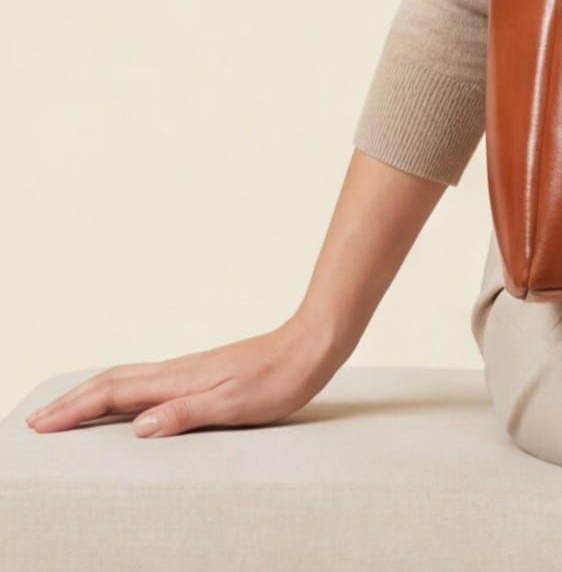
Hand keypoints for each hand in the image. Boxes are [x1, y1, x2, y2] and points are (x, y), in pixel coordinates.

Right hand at [24, 316, 345, 438]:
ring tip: (67, 411)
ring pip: (129, 380)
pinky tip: (127, 402)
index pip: (114, 393)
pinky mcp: (204, 373)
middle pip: (113, 382)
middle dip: (72, 401)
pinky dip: (122, 391)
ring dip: (93, 395)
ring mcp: (191, 370)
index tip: (40, 424)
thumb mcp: (234, 405)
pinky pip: (150, 382)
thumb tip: (137, 427)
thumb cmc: (279, 379)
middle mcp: (179, 371)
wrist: (313, 345)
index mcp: (179, 379)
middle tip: (36, 420)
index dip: (75, 409)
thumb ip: (185, 414)